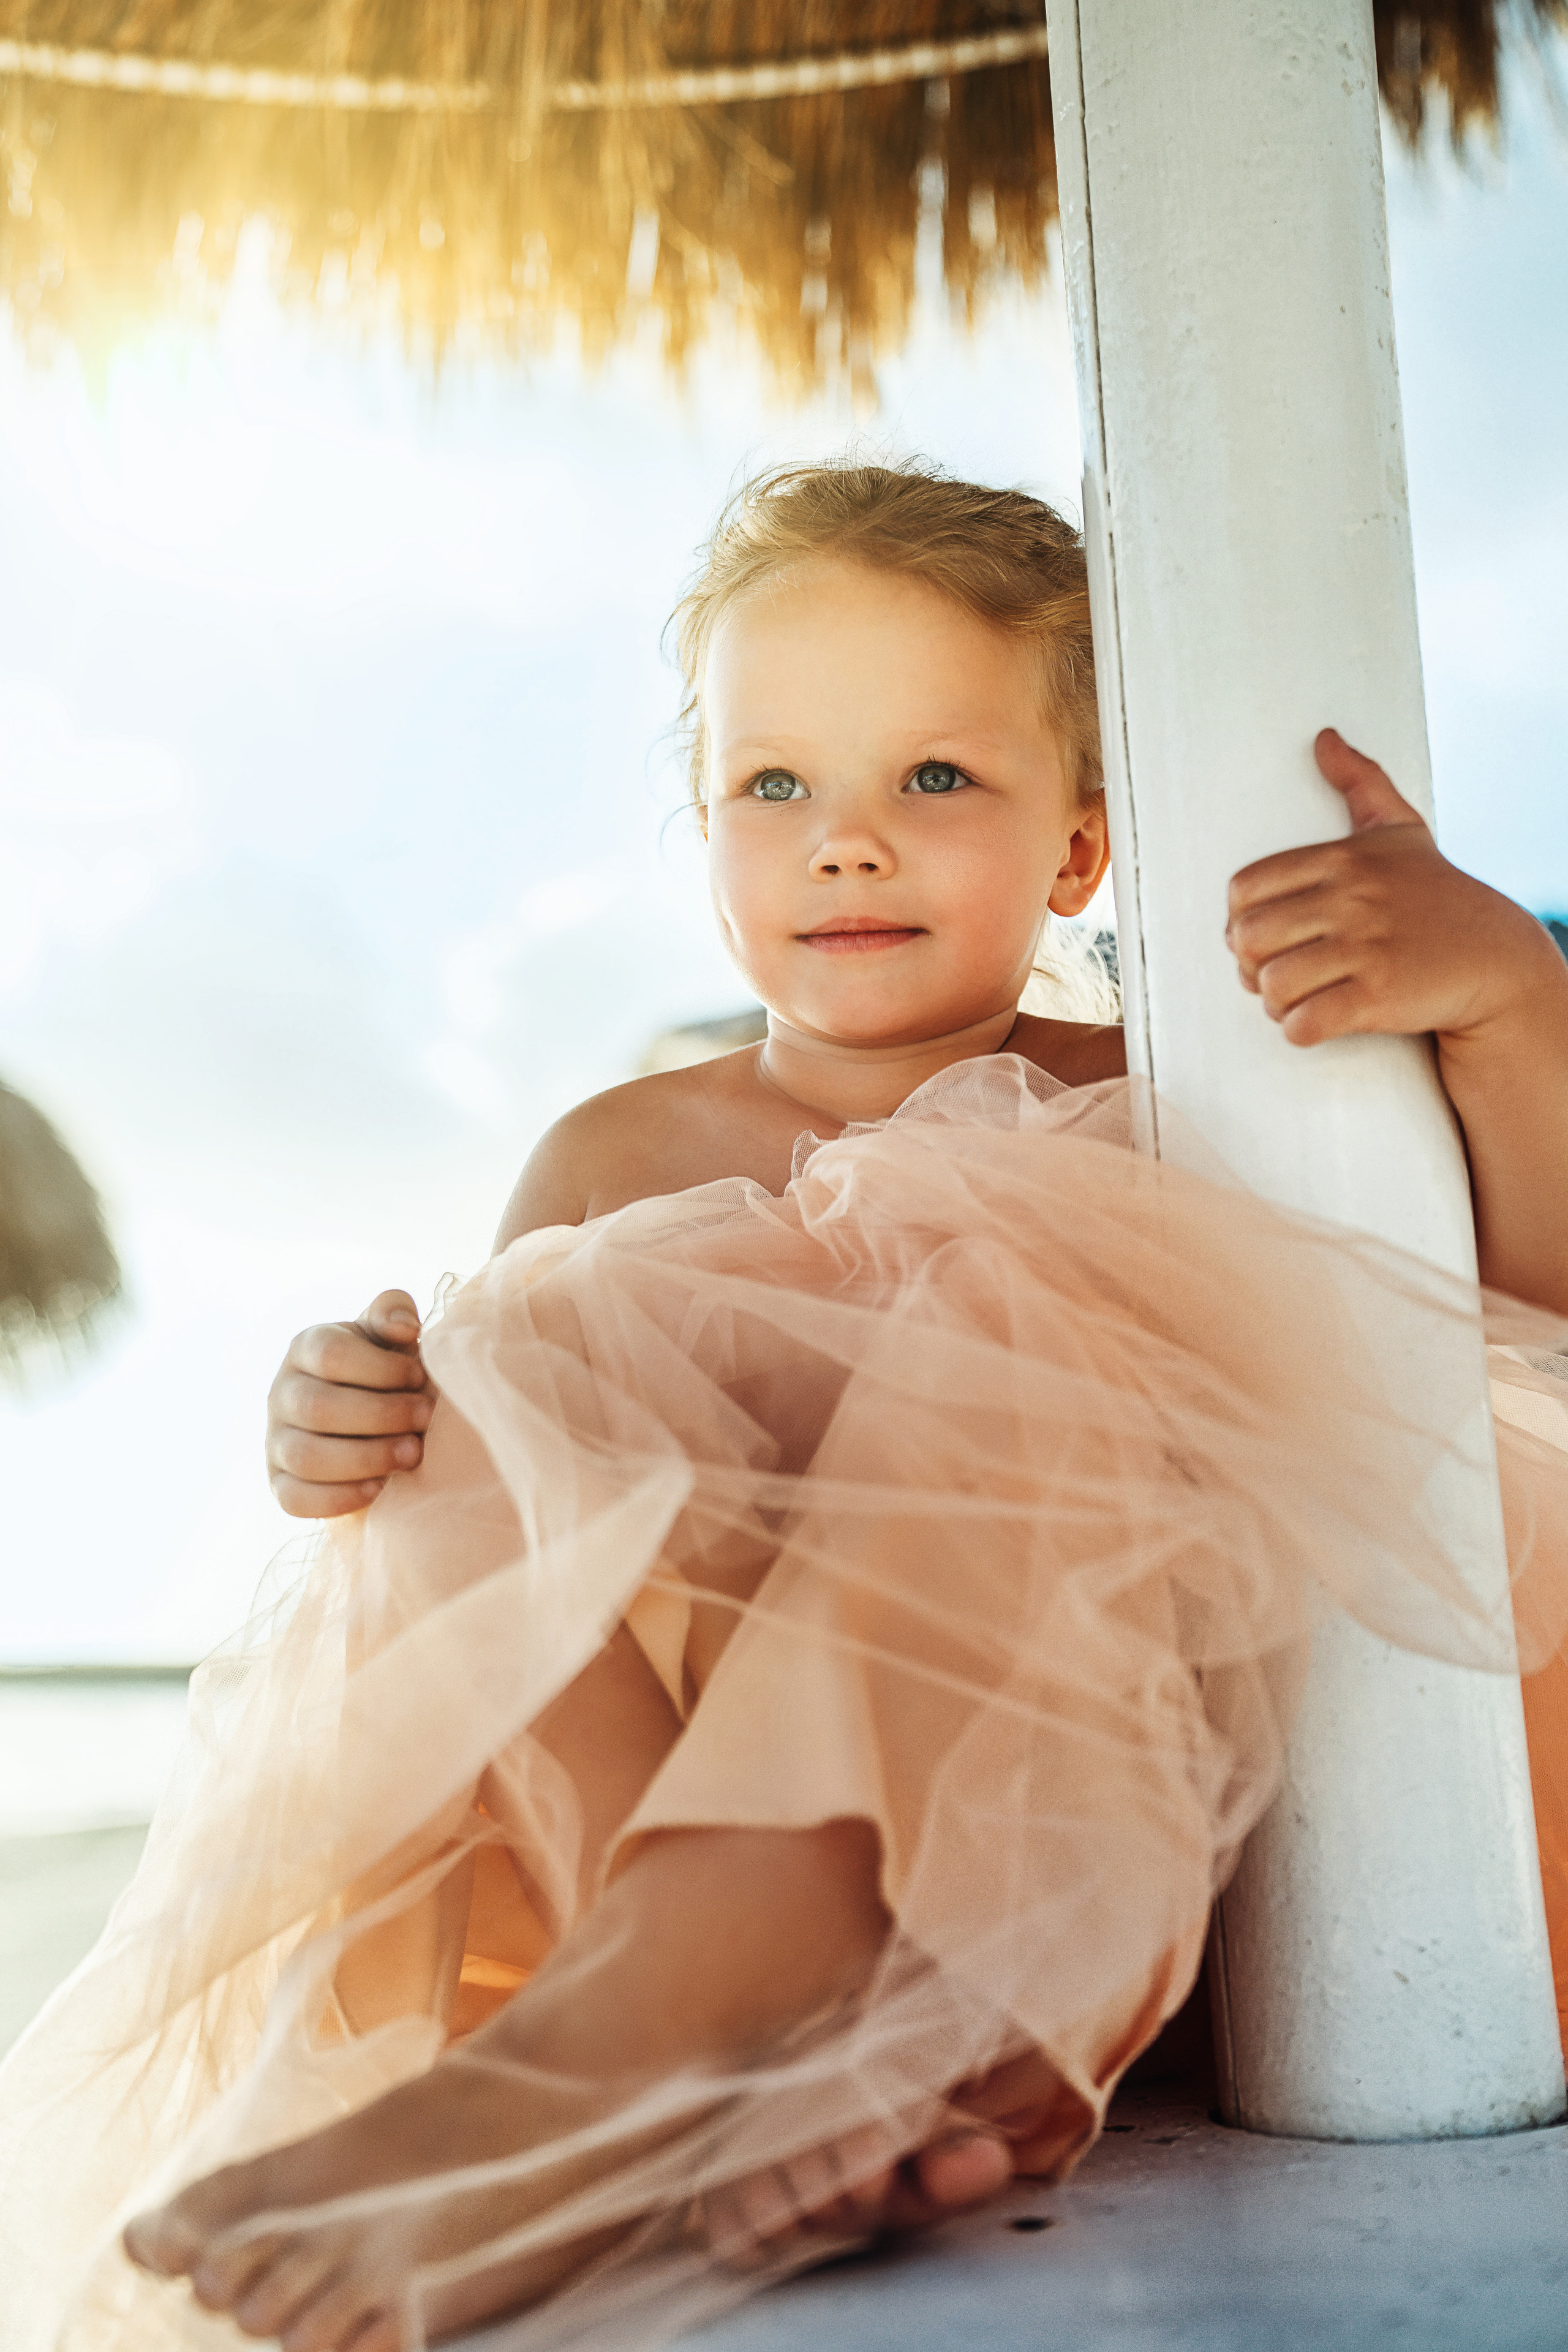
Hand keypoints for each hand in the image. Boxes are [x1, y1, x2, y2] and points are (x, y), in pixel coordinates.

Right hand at [265, 1290, 434, 1518]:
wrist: (374, 1424)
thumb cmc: (386, 1372)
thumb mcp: (389, 1336)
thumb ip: (393, 1313)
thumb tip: (403, 1326)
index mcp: (306, 1348)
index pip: (330, 1354)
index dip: (380, 1368)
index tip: (421, 1377)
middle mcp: (281, 1393)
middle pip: (318, 1407)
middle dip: (381, 1415)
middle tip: (425, 1420)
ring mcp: (275, 1440)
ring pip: (306, 1456)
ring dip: (366, 1458)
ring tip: (412, 1455)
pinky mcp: (280, 1483)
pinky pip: (295, 1499)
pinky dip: (339, 1497)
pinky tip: (380, 1489)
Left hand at [1225, 729, 1553, 1049]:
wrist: (1495, 957)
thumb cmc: (1435, 894)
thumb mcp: (1399, 830)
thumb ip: (1359, 781)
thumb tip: (1324, 738)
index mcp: (1342, 859)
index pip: (1244, 889)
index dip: (1240, 920)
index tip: (1266, 936)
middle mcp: (1351, 900)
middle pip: (1249, 938)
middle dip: (1250, 965)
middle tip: (1272, 974)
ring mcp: (1366, 949)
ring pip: (1272, 984)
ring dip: (1274, 1002)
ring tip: (1295, 1000)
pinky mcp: (1379, 996)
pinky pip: (1305, 1022)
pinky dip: (1298, 1030)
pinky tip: (1314, 1022)